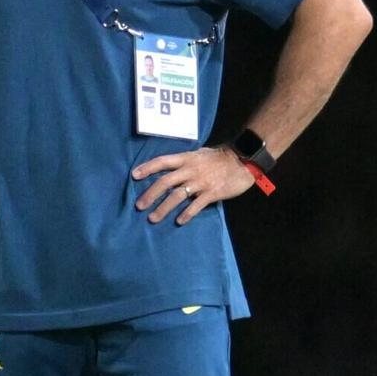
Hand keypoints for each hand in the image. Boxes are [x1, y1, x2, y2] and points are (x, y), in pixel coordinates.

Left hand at [133, 146, 255, 224]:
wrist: (242, 161)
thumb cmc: (219, 157)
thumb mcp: (199, 153)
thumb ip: (185, 161)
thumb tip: (170, 167)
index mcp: (186, 159)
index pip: (162, 161)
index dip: (147, 167)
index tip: (133, 175)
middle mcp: (190, 170)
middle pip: (165, 182)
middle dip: (150, 194)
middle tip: (139, 206)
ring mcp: (200, 182)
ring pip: (176, 196)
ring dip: (163, 208)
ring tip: (153, 218)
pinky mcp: (211, 193)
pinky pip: (196, 206)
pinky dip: (186, 214)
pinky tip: (179, 221)